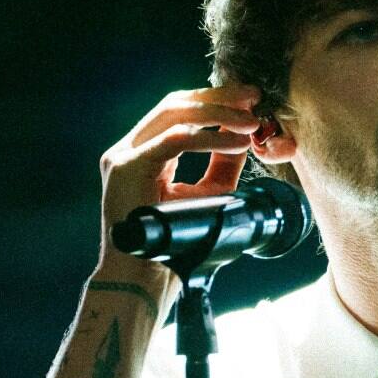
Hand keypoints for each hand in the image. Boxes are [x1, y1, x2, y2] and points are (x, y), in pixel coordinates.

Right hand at [95, 84, 261, 267]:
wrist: (144, 280)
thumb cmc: (173, 245)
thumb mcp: (207, 194)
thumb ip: (222, 164)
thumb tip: (245, 137)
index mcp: (144, 153)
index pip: (178, 111)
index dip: (215, 100)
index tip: (250, 100)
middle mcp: (130, 149)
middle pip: (175, 104)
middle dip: (218, 97)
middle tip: (254, 98)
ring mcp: (124, 157)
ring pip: (174, 114)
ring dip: (218, 113)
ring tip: (250, 121)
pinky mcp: (127, 168)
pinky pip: (175, 142)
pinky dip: (210, 140)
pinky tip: (237, 143)